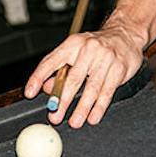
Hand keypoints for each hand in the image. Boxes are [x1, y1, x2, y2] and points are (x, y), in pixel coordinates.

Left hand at [24, 24, 144, 127]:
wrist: (125, 34)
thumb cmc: (96, 46)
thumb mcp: (75, 52)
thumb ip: (59, 69)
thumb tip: (46, 88)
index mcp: (72, 44)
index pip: (50, 62)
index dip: (38, 78)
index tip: (30, 93)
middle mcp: (88, 49)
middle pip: (72, 79)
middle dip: (61, 100)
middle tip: (55, 116)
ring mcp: (105, 58)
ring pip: (91, 88)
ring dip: (82, 108)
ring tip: (74, 122)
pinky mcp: (119, 68)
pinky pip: (107, 91)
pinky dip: (99, 107)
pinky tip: (93, 117)